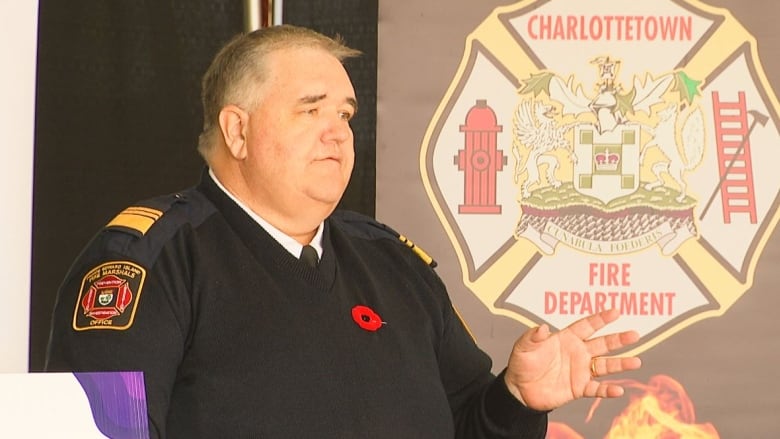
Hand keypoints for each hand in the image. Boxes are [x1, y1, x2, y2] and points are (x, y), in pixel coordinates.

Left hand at [503, 308, 640, 411]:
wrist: (519, 389)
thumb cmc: (522, 363)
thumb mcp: (524, 347)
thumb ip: (533, 336)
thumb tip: (542, 327)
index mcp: (567, 338)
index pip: (587, 326)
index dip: (600, 318)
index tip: (616, 311)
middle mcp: (578, 352)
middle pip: (602, 343)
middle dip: (619, 339)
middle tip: (635, 334)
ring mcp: (580, 370)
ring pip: (605, 365)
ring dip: (620, 364)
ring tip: (636, 362)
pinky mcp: (579, 388)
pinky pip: (596, 389)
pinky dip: (607, 390)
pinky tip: (619, 390)